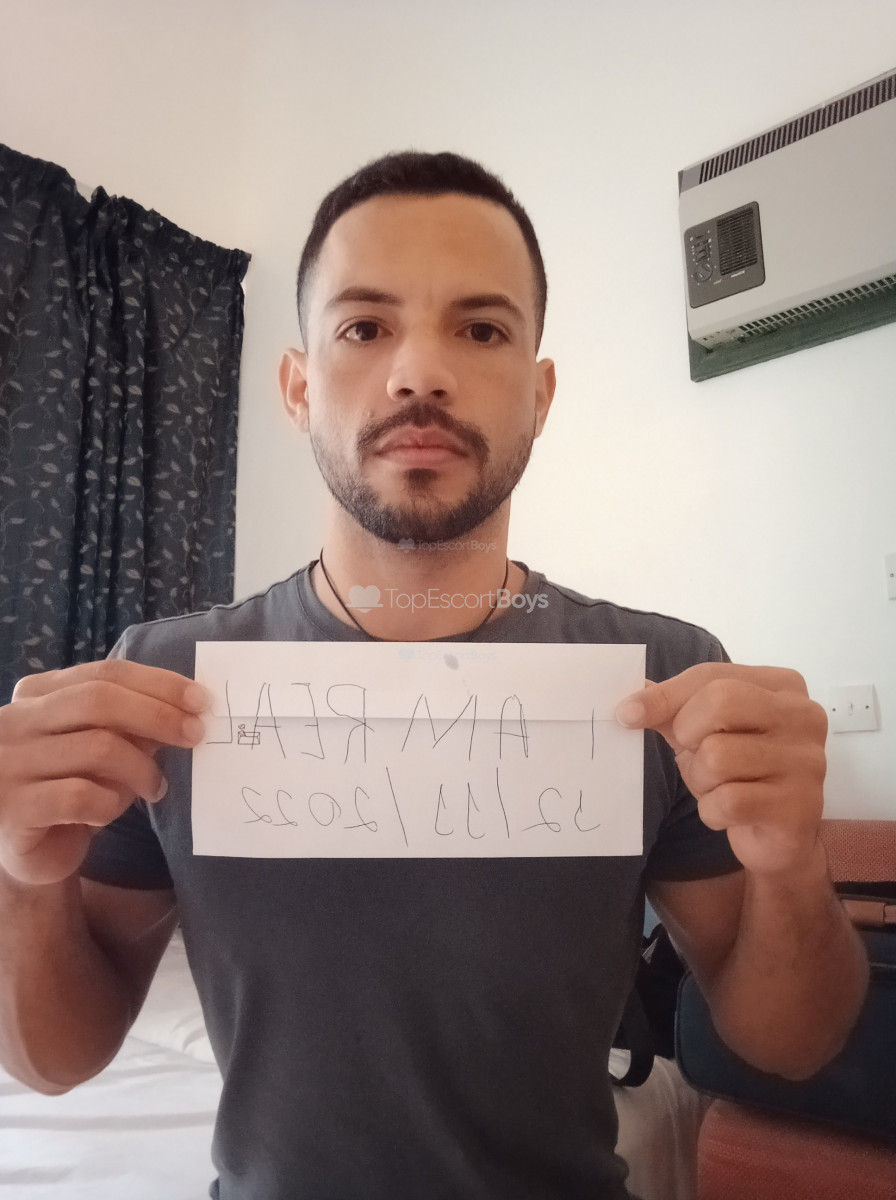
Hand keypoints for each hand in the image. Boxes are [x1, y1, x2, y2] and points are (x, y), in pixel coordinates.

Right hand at [0, 660, 206, 886]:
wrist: (27, 851)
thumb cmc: (69, 788)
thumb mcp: (99, 747)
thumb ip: (129, 724)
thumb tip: (187, 709)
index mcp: (36, 694)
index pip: (105, 673)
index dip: (158, 684)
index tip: (200, 700)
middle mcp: (15, 721)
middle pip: (99, 700)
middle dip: (158, 715)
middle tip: (195, 735)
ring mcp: (9, 763)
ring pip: (97, 748)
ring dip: (141, 769)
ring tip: (155, 787)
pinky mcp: (14, 808)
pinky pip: (81, 796)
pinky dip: (110, 803)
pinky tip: (113, 811)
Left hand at [616, 663, 828, 876]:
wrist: (778, 836)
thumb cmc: (740, 773)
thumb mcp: (704, 730)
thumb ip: (672, 708)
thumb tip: (631, 698)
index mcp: (782, 686)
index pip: (711, 676)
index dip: (663, 696)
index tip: (627, 714)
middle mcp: (803, 717)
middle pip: (720, 703)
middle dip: (688, 734)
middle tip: (693, 754)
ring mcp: (807, 761)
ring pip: (719, 756)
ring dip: (701, 779)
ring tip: (718, 786)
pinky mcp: (799, 806)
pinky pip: (729, 801)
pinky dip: (713, 811)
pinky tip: (729, 812)